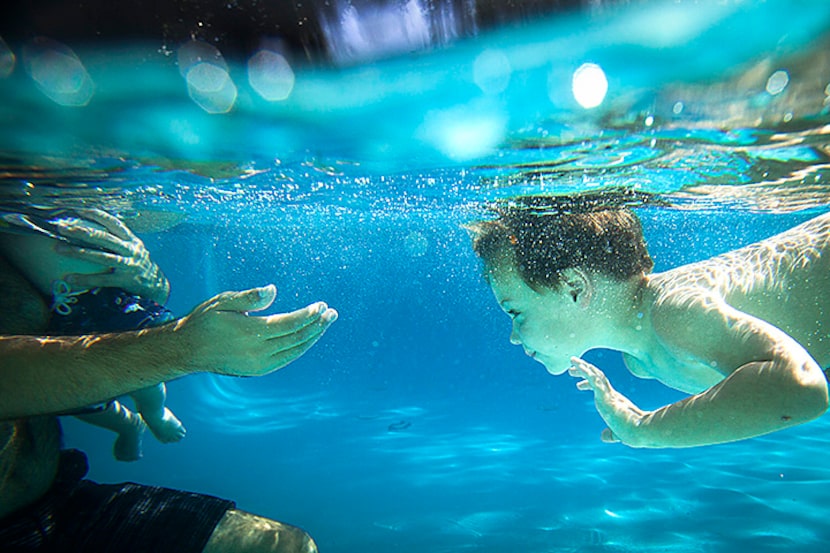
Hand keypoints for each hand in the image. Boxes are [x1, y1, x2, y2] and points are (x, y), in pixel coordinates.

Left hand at [53, 208, 169, 303]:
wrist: (158, 286)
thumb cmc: (140, 266)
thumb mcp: (134, 249)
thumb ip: (119, 241)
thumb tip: (94, 231)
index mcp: (131, 240)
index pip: (113, 222)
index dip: (96, 215)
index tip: (78, 210)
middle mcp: (130, 250)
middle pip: (103, 237)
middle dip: (80, 231)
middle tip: (61, 227)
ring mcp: (129, 265)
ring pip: (101, 256)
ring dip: (78, 252)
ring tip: (58, 248)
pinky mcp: (125, 281)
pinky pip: (102, 279)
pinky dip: (84, 279)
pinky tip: (69, 278)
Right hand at [174, 284, 337, 376]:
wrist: (187, 351)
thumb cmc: (204, 320)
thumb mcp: (222, 302)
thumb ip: (249, 297)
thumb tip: (273, 290)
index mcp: (251, 332)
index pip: (289, 323)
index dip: (308, 315)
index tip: (321, 305)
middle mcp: (258, 351)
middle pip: (297, 338)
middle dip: (317, 325)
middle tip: (332, 313)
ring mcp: (259, 364)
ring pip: (294, 350)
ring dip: (313, 336)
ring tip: (326, 323)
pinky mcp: (258, 370)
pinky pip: (286, 358)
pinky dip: (300, 347)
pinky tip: (308, 337)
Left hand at [568, 356, 647, 446]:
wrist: (640, 431)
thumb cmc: (633, 433)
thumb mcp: (618, 434)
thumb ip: (611, 435)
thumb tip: (603, 436)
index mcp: (614, 401)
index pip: (601, 387)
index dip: (588, 383)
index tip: (578, 385)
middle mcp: (611, 394)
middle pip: (597, 377)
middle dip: (585, 371)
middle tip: (571, 368)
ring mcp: (609, 394)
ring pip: (595, 375)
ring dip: (583, 367)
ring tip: (572, 360)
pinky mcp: (606, 396)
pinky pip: (594, 380)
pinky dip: (586, 372)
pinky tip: (578, 366)